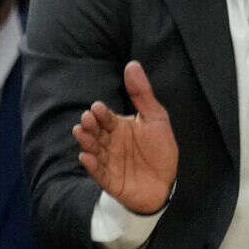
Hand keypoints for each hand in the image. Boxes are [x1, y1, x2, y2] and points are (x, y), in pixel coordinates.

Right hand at [74, 60, 177, 214]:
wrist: (166, 184)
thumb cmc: (160, 150)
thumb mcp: (155, 118)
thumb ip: (142, 93)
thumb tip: (132, 64)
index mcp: (118, 127)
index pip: (106, 117)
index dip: (101, 113)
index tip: (98, 108)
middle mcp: (109, 142)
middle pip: (95, 132)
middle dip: (89, 125)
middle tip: (87, 119)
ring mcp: (108, 161)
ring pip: (93, 149)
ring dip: (86, 142)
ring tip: (81, 134)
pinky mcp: (109, 179)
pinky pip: (97, 172)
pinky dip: (90, 165)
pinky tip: (86, 157)